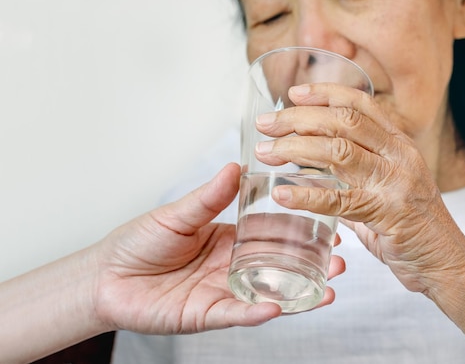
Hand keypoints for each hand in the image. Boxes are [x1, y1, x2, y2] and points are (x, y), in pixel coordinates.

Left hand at [92, 162, 345, 333]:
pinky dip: (257, 312)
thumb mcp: (178, 214)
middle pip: (279, 268)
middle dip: (310, 266)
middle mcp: (231, 267)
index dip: (300, 233)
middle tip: (341, 261)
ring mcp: (222, 292)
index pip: (273, 236)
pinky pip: (236, 314)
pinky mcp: (206, 315)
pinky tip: (279, 307)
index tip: (328, 227)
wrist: (105, 276)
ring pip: (267, 295)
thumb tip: (237, 167)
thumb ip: (209, 198)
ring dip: (298, 294)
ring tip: (328, 288)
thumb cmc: (139, 242)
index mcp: (228, 239)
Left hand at [254, 83, 464, 292]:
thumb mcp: (389, 194)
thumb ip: (356, 183)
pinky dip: (306, 196)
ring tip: (266, 153)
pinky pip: (339, 200)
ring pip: (338, 152)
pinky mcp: (387, 214)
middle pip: (343, 122)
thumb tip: (317, 180)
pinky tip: (281, 195)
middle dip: (298, 118)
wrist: (449, 265)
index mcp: (400, 146)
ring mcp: (396, 183)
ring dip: (295, 149)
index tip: (294, 93)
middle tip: (265, 124)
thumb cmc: (417, 230)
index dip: (325, 93)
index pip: (361, 104)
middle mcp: (400, 156)